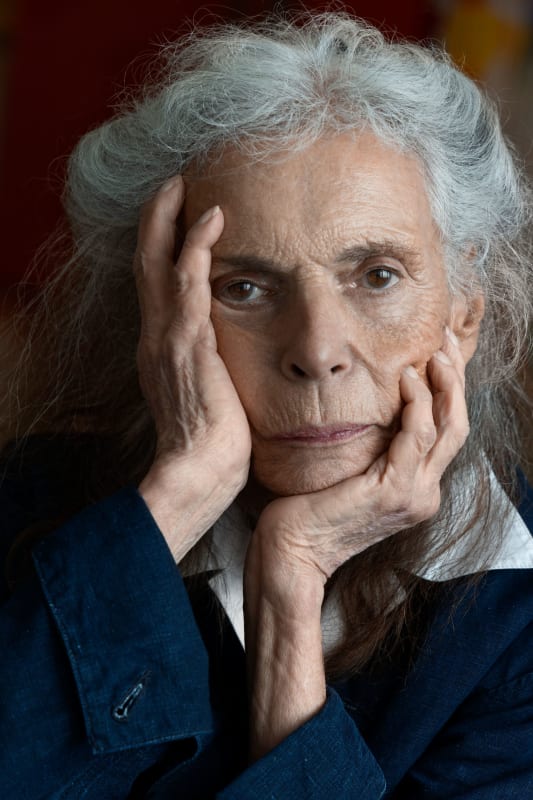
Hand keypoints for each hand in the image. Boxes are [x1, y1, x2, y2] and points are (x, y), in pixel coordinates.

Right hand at [134, 177, 250, 558]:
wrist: (201, 471)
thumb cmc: (213, 442)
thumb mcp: (207, 395)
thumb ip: (211, 367)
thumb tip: (232, 356)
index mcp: (159, 349)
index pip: (154, 287)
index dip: (160, 249)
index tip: (177, 221)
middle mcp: (154, 337)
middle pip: (144, 264)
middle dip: (155, 221)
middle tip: (172, 186)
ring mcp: (167, 338)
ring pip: (157, 263)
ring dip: (170, 220)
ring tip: (184, 187)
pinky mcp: (187, 342)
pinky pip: (187, 282)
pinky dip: (196, 246)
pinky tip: (212, 219)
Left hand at [244, 331, 467, 758]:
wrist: (290, 553)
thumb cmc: (308, 510)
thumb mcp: (347, 471)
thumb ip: (368, 446)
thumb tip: (367, 404)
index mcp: (413, 487)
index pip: (444, 430)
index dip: (449, 389)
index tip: (439, 351)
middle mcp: (423, 492)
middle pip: (456, 424)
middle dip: (455, 378)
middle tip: (448, 338)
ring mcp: (412, 494)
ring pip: (446, 428)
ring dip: (443, 384)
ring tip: (433, 351)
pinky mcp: (393, 492)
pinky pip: (416, 438)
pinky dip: (417, 404)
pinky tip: (407, 378)